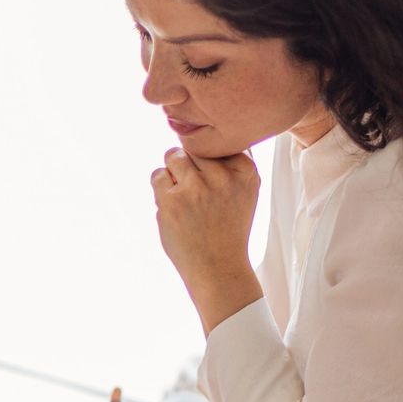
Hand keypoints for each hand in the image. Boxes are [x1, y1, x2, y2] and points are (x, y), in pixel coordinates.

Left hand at [151, 148, 263, 331]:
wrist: (217, 269)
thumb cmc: (228, 228)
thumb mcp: (245, 192)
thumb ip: (233, 161)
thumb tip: (209, 132)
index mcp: (246, 172)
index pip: (218, 142)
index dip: (209, 159)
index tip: (211, 180)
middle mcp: (222, 177)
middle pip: (194, 146)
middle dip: (189, 163)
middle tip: (195, 191)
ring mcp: (195, 188)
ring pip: (173, 156)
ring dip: (173, 172)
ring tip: (184, 196)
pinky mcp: (171, 200)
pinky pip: (157, 176)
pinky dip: (161, 187)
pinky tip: (173, 205)